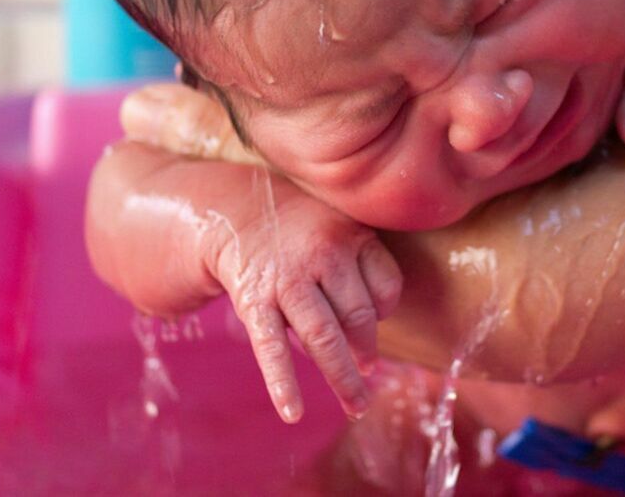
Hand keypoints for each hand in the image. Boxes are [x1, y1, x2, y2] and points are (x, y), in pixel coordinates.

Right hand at [205, 186, 401, 422]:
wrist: (238, 212)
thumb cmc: (303, 229)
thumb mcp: (340, 227)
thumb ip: (363, 265)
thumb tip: (371, 332)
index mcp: (351, 236)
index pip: (386, 286)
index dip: (385, 311)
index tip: (374, 322)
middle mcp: (323, 255)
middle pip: (358, 316)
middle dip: (367, 354)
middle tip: (370, 378)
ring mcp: (288, 279)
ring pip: (324, 336)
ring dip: (341, 376)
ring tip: (354, 403)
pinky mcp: (255, 300)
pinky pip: (272, 347)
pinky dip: (283, 383)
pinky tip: (293, 412)